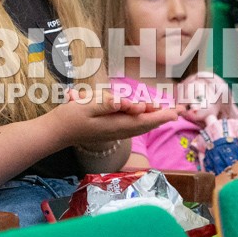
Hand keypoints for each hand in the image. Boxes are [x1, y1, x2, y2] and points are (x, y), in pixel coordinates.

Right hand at [53, 86, 179, 147]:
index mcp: (115, 124)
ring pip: (139, 126)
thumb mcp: (87, 106)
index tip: (177, 112)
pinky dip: (142, 121)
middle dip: (163, 116)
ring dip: (154, 118)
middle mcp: (118, 131)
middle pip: (146, 124)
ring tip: (168, 112)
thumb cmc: (69, 117)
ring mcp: (114, 132)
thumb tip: (127, 103)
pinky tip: (144, 116)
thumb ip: (108, 104)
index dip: (161, 115)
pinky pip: (132, 127)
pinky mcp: (109, 131)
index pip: (144, 120)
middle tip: (181, 109)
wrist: (56, 133)